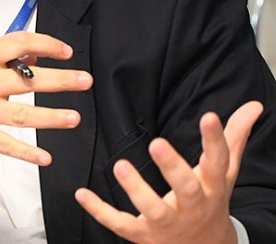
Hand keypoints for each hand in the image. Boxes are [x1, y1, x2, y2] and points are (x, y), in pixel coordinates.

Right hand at [0, 31, 92, 162]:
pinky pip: (4, 145)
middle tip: (86, 81)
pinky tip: (45, 158)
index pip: (18, 43)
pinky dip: (26, 153)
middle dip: (61, 80)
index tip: (66, 51)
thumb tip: (30, 56)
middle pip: (28, 79)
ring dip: (51, 117)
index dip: (46, 44)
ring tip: (75, 118)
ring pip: (22, 114)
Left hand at [75, 100, 263, 243]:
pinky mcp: (143, 235)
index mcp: (211, 187)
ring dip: (137, 190)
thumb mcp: (224, 172)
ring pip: (153, 209)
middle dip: (172, 167)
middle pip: (185, 187)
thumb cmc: (210, 200)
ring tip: (121, 166)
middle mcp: (191, 206)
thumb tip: (254, 106)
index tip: (210, 116)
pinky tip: (82, 194)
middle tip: (157, 142)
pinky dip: (100, 212)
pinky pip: (121, 225)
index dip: (215, 140)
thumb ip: (234, 138)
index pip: (217, 161)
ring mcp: (167, 223)